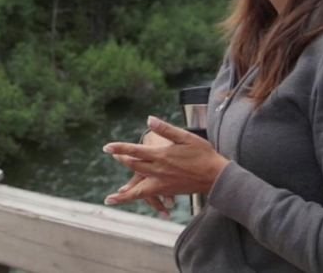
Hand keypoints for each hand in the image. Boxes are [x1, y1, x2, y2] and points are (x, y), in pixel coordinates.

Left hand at [103, 116, 228, 212]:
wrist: (216, 176)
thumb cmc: (202, 154)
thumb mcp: (185, 137)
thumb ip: (166, 129)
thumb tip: (149, 119)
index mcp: (161, 155)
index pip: (135, 151)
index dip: (119, 148)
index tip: (106, 147)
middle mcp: (158, 171)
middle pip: (133, 166)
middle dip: (121, 160)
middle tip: (112, 154)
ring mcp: (162, 183)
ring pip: (138, 190)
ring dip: (123, 194)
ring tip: (110, 198)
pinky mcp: (167, 191)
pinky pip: (148, 196)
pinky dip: (138, 200)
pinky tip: (133, 202)